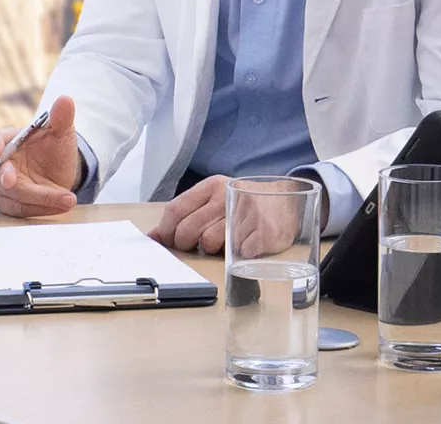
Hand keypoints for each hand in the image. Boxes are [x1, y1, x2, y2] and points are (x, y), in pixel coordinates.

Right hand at [0, 96, 83, 217]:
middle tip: (18, 183)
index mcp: (6, 140)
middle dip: (9, 180)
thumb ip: (61, 117)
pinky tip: (59, 206)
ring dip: (37, 200)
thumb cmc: (53, 148)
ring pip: (9, 196)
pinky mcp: (8, 203)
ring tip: (65, 199)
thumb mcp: (61, 132)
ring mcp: (0, 185)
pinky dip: (39, 210)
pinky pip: (17, 210)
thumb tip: (66, 100)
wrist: (59, 171)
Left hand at [148, 175, 309, 256]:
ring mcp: (246, 215)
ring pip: (209, 243)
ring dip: (210, 250)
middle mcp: (228, 197)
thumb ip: (184, 214)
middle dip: (185, 245)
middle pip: (188, 230)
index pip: (175, 210)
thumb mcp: (213, 200)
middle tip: (194, 246)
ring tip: (220, 243)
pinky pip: (234, 253)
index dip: (166, 231)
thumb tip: (153, 237)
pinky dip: (234, 255)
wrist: (286, 203)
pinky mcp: (263, 234)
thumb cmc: (242, 203)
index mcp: (212, 186)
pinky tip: (240, 246)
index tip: (167, 241)